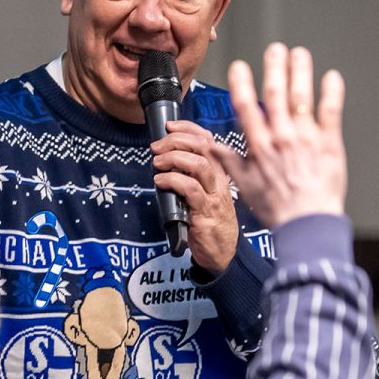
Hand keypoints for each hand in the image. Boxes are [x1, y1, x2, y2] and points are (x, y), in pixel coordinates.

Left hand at [151, 121, 239, 273]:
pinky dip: (171, 181)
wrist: (222, 252)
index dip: (188, 128)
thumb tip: (164, 158)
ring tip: (157, 163)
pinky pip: (190, 189)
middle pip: (204, 147)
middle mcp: (219, 180)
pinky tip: (160, 181)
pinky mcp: (206, 212)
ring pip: (199, 164)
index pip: (208, 140)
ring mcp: (214, 195)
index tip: (169, 126)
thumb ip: (188, 174)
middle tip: (157, 146)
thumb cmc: (209, 220)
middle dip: (177, 140)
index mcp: (219, 172)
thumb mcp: (201, 191)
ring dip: (173, 158)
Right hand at [211, 44, 346, 227]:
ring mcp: (306, 138)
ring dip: (300, 72)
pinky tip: (332, 77)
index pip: (246, 107)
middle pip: (276, 94)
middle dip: (274, 68)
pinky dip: (331, 93)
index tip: (239, 67)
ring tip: (299, 54)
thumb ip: (229, 160)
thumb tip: (212, 146)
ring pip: (302, 97)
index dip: (241, 84)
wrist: (306, 223)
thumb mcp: (244, 184)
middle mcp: (281, 138)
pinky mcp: (329, 144)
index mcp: (259, 146)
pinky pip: (330, 112)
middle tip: (275, 49)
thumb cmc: (276, 208)